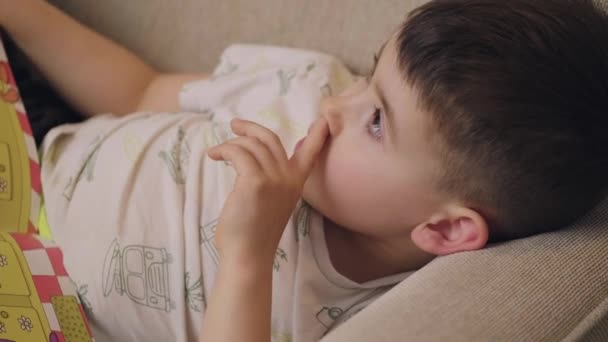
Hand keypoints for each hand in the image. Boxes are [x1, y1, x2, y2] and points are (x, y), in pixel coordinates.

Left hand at [207, 117, 328, 264]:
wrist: (247, 255)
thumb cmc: (253, 232)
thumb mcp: (270, 202)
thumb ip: (271, 181)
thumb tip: (252, 158)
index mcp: (296, 183)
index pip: (311, 152)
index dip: (318, 133)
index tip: (325, 118)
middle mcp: (289, 178)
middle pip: (270, 138)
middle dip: (251, 128)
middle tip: (235, 125)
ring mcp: (274, 179)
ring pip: (251, 145)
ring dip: (231, 143)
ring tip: (217, 152)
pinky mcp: (255, 182)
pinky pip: (238, 153)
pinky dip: (224, 150)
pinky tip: (214, 156)